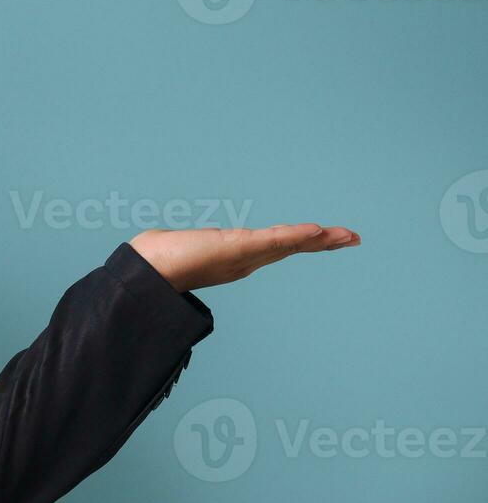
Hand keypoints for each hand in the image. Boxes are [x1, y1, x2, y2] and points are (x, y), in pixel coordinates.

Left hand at [128, 223, 360, 291]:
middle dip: (323, 243)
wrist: (149, 271)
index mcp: (240, 259)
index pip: (279, 248)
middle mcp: (246, 260)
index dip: (304, 243)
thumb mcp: (189, 251)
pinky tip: (315, 231)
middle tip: (353, 238)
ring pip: (289, 244)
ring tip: (345, 235)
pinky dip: (295, 236)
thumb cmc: (163, 261)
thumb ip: (197, 248)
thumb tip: (193, 244)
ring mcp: (245, 256)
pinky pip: (273, 240)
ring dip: (318, 239)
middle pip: (292, 247)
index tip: (326, 236)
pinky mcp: (238, 249)